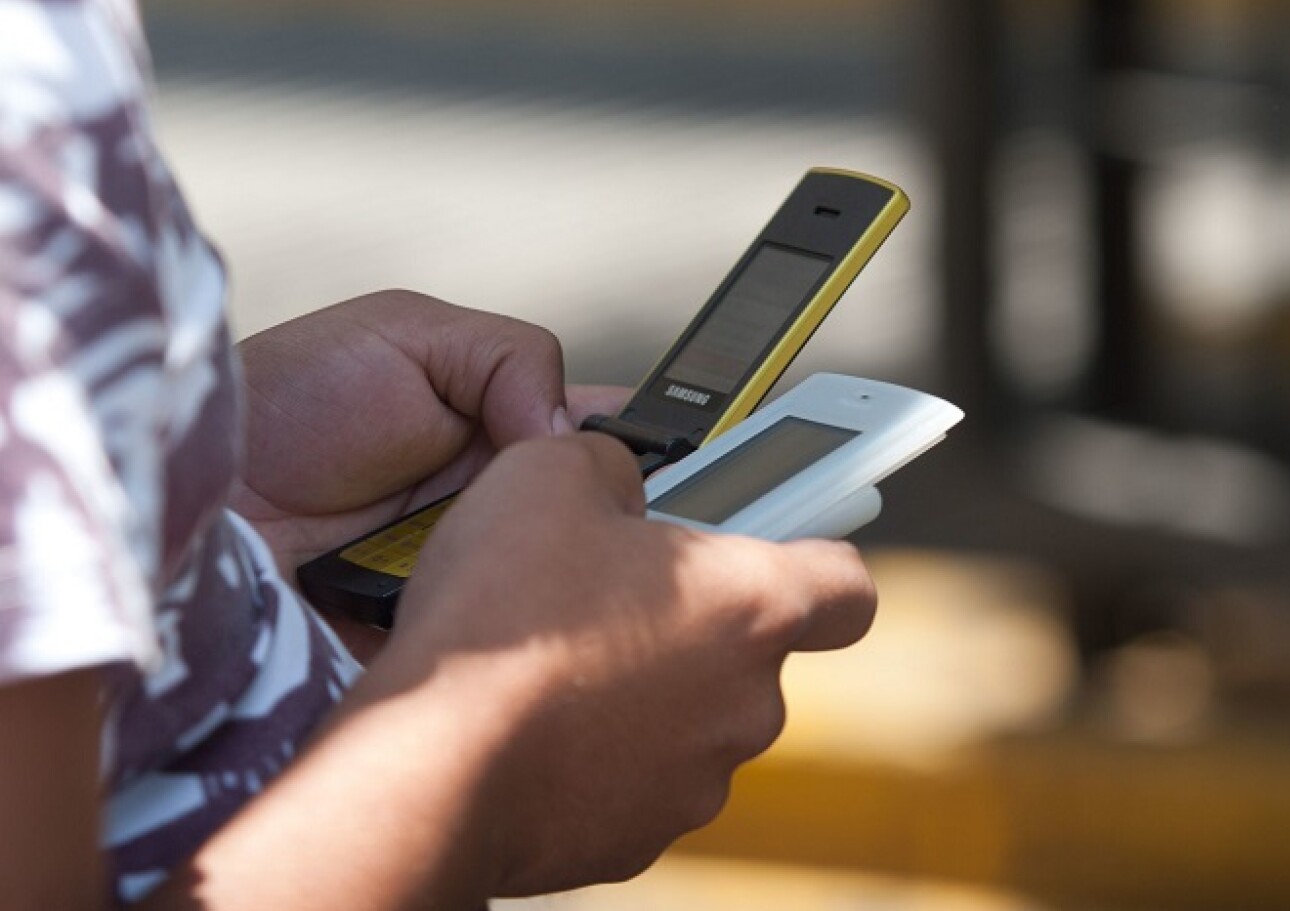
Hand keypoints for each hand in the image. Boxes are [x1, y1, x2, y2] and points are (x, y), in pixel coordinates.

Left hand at [228, 290, 625, 656]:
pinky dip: (491, 620)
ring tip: (509, 558)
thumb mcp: (407, 333)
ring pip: (549, 581)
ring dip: (544, 571)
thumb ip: (511, 359)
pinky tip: (476, 606)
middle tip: (592, 510)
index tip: (675, 453)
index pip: (598, 439)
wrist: (191, 495)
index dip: (643, 446)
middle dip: (602, 519)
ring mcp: (466, 569)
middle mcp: (496, 503)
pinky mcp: (432, 633)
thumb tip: (576, 437)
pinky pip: (488, 633)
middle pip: (588, 519)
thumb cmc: (287, 400)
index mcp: (504, 426)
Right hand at [386, 431, 877, 895]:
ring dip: (644, 689)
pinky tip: (535, 724)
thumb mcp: (551, 472)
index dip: (818, 555)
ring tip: (559, 662)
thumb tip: (621, 481)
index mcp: (751, 605)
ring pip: (690, 718)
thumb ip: (615, 462)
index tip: (782, 542)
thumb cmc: (503, 614)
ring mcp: (696, 779)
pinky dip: (599, 753)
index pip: (847, 586)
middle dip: (694, 622)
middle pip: (750, 652)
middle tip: (616, 591)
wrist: (431, 763)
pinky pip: (635, 778)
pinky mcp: (638, 838)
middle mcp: (746, 702)